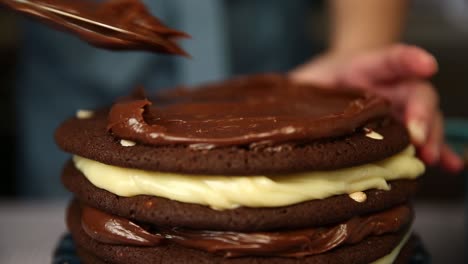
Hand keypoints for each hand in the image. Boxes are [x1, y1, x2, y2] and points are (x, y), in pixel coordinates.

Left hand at [290, 44, 463, 172]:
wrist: (336, 81)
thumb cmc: (320, 81)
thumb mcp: (305, 81)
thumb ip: (294, 90)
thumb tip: (262, 106)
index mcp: (364, 68)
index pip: (390, 58)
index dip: (409, 60)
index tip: (427, 64)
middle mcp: (389, 86)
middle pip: (416, 93)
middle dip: (421, 113)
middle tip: (416, 135)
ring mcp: (400, 106)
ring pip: (426, 116)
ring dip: (431, 137)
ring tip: (429, 157)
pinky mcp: (404, 125)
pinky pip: (425, 137)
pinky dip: (439, 150)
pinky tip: (447, 165)